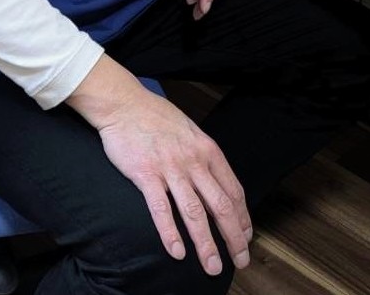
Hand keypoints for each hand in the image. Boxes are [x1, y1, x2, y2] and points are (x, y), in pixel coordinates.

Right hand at [68, 57, 251, 274]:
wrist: (124, 103)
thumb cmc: (155, 116)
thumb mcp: (190, 131)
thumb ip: (203, 156)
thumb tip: (215, 182)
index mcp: (207, 149)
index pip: (233, 190)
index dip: (242, 218)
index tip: (245, 238)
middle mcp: (193, 160)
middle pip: (221, 206)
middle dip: (233, 238)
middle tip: (240, 261)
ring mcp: (170, 167)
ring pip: (194, 212)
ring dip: (206, 243)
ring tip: (212, 266)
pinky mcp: (145, 173)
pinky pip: (161, 209)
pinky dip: (170, 233)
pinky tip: (177, 251)